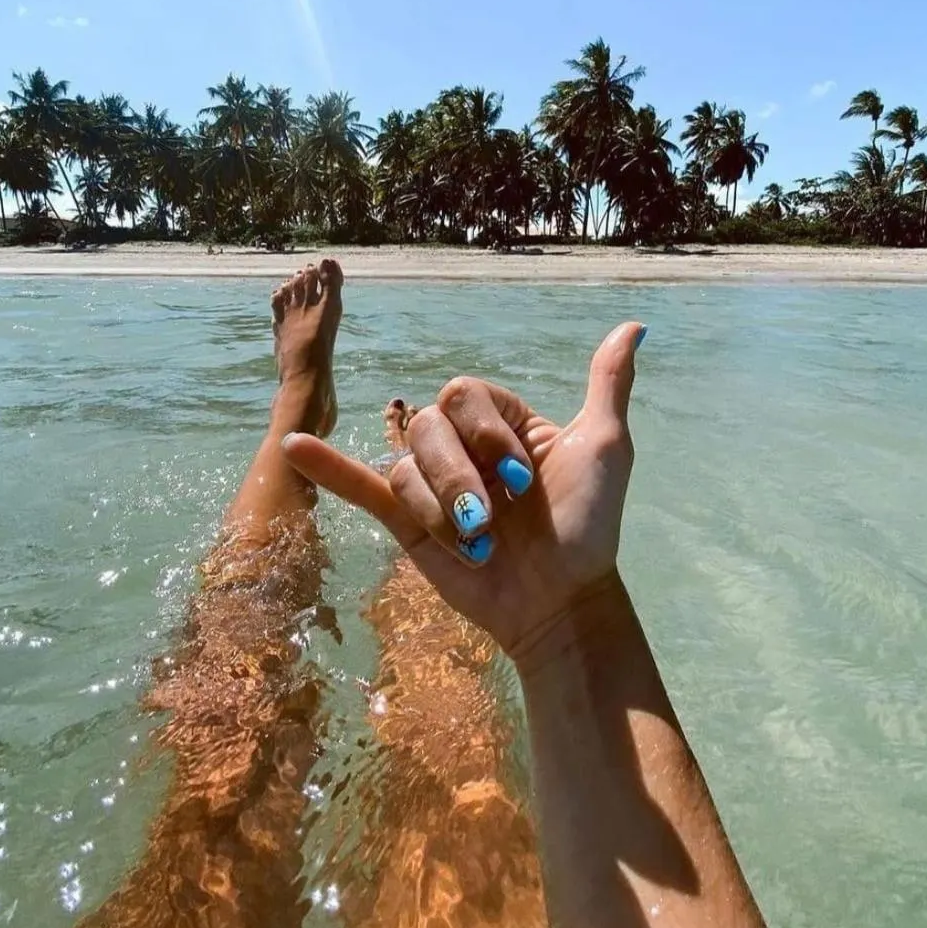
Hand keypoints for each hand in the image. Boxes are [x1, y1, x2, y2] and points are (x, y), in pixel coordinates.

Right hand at [282, 321, 645, 664]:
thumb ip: (608, 384)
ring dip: (438, 510)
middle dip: (459, 478)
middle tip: (493, 520)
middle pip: (428, 428)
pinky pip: (360, 484)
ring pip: (405, 466)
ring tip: (474, 547)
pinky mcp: (406, 522)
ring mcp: (432, 483)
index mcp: (501, 422)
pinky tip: (293, 448)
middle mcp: (462, 445)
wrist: (560, 602)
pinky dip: (326, 465)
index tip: (522, 482)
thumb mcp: (605, 447)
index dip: (486, 436)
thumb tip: (633, 325)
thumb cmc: (588, 525)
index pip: (465, 397)